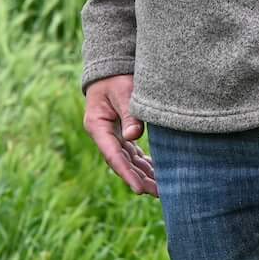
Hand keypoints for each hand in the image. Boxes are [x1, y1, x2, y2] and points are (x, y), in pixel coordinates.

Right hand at [84, 75, 156, 196]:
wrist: (111, 66)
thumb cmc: (116, 77)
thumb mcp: (123, 91)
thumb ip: (129, 114)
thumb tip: (134, 137)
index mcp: (97, 126)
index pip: (113, 156)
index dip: (126, 174)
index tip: (139, 189)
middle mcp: (103, 134)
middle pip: (121, 162)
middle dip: (138, 179)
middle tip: (158, 193)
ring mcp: (111, 135)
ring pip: (128, 160)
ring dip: (142, 174)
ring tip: (161, 189)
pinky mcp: (120, 132)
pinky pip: (132, 153)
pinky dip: (143, 163)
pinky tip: (156, 173)